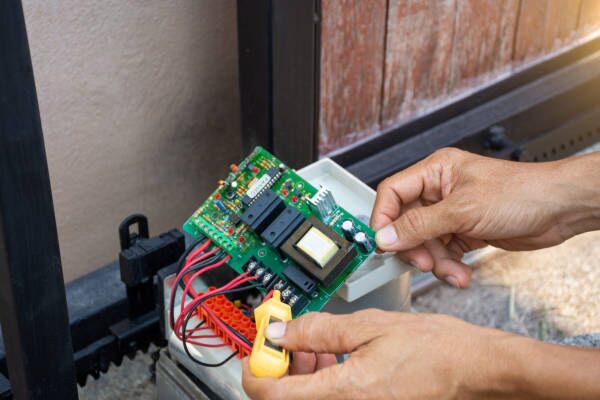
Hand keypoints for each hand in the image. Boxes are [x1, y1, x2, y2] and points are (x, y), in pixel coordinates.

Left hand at [242, 310, 599, 399]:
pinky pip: (327, 399)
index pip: (271, 393)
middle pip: (285, 398)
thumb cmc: (434, 348)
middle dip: (279, 365)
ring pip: (305, 398)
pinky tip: (330, 354)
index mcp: (344, 391)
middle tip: (288, 335)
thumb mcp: (369, 325)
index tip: (261, 343)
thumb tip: (280, 330)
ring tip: (314, 341)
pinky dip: (319, 378)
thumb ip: (317, 330)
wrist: (471, 368)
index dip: (256, 366)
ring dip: (298, 370)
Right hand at [371, 148, 599, 286]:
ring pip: (425, 243)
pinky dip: (450, 266)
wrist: (559, 210)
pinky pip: (444, 253)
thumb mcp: (462, 210)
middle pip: (407, 223)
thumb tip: (386, 237)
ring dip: (437, 262)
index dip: (383, 219)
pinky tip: (461, 273)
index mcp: (435, 171)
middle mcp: (440, 191)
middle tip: (423, 262)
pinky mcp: (464, 232)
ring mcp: (452, 213)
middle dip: (415, 247)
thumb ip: (419, 225)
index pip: (393, 193)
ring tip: (452, 271)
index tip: (382, 243)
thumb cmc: (522, 192)